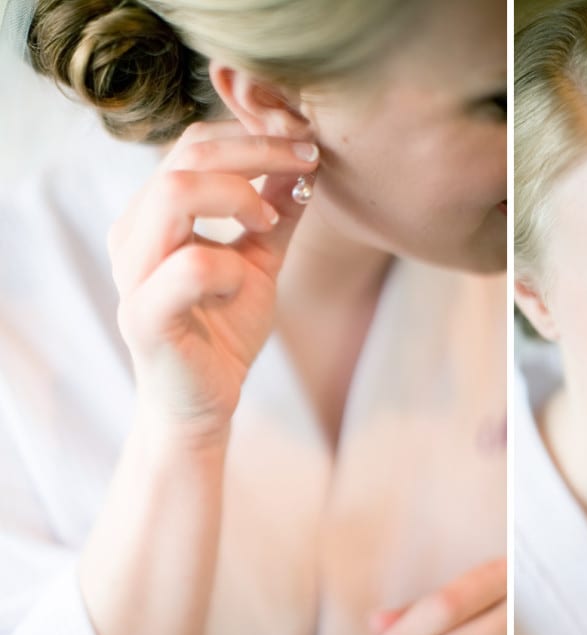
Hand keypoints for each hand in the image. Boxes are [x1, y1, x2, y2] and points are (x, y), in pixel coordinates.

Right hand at [109, 121, 318, 439]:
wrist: (206, 401)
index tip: (306, 145)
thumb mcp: (260, 260)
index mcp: (155, 214)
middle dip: (257, 150)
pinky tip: (245, 280)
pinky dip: (230, 265)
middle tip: (306, 162)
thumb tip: (303, 162)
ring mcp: (134, 272)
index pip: (195, 144)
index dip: (253, 135)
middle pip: (187, 155)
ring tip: (270, 222)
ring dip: (239, 195)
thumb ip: (276, 212)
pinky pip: (190, 267)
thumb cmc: (224, 329)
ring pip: (176, 193)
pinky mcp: (145, 314)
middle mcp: (135, 233)